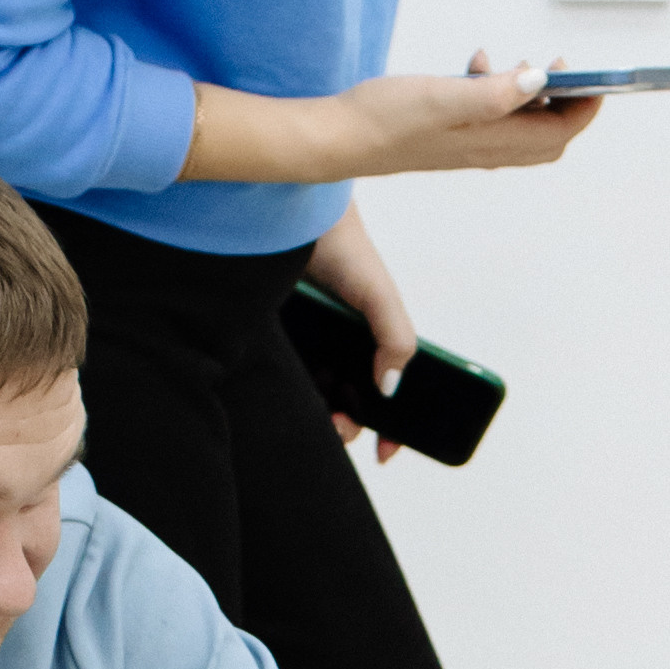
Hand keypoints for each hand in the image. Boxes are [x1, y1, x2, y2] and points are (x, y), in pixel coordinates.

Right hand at [181, 57, 601, 187]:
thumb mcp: (446, 95)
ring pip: (520, 125)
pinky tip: (475, 66)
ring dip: (528, 94)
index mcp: (493, 142)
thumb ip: (497, 90)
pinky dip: (495, 91)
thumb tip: (542, 79)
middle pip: (548, 135)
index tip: (599, 80)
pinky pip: (489, 117)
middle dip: (566, 104)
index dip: (585, 106)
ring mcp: (468, 146)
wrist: (339, 138)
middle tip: (566, 70)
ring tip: (516, 63)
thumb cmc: (385, 117)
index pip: (559, 132)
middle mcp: (486, 151)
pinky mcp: (449, 135)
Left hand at [307, 201, 415, 461]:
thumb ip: (396, 339)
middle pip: (349, 404)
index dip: (391, 428)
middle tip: (340, 425)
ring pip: (315, 397)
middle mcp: (340, 347)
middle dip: (349, 426)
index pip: (386, 396)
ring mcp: (307, 347)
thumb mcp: (379, 295)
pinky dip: (288, 394)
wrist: (288, 215)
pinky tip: (289, 396)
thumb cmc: (342, 249)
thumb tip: (389, 389)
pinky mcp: (273, 341)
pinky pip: (281, 378)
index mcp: (371, 340)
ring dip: (319, 416)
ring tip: (318, 414)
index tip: (385, 453)